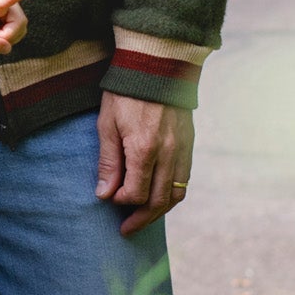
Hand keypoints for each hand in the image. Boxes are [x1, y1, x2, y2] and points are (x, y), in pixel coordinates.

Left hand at [95, 93, 193, 236]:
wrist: (157, 65)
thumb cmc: (125, 93)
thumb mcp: (107, 125)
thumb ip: (109, 162)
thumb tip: (105, 195)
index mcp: (144, 150)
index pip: (136, 193)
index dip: (121, 201)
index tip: (109, 198)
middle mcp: (168, 154)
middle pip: (158, 201)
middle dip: (141, 218)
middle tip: (126, 229)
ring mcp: (182, 150)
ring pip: (176, 194)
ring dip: (159, 211)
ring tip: (143, 219)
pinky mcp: (189, 144)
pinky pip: (184, 179)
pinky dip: (172, 194)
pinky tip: (159, 197)